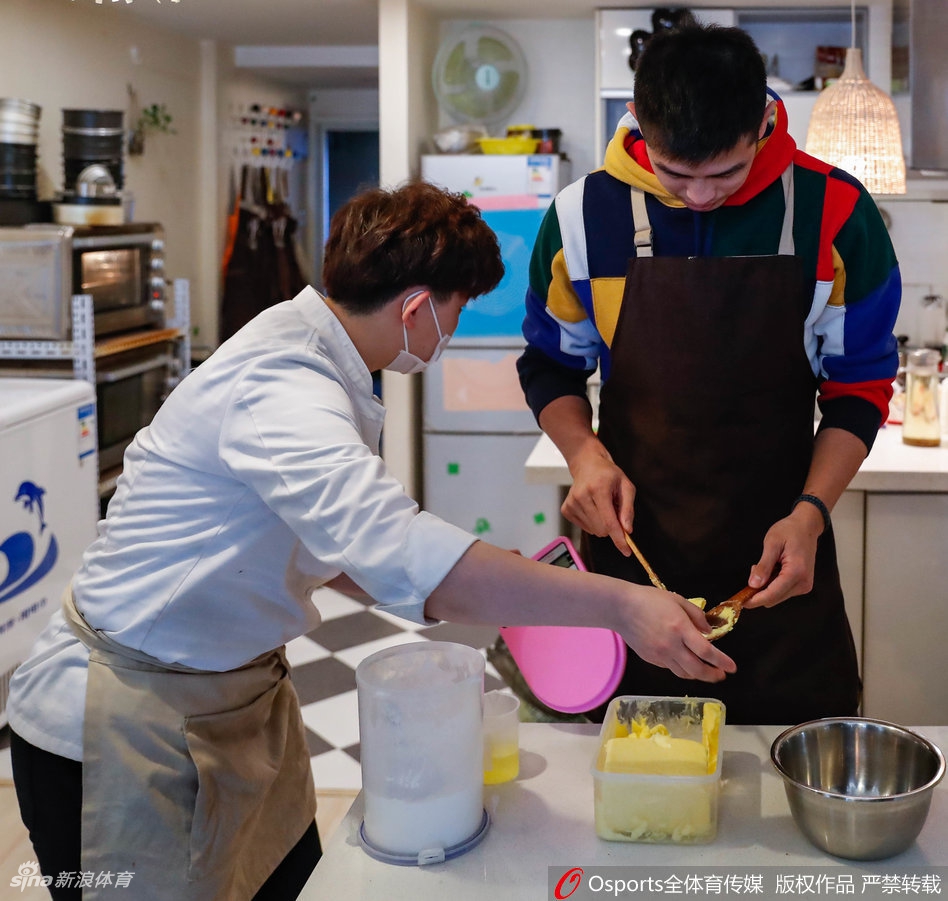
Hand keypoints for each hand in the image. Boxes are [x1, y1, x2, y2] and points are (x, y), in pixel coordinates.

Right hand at [561, 441, 636, 555]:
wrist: (587, 464)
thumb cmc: (609, 475)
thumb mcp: (626, 486)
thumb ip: (628, 509)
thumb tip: (627, 530)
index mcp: (599, 489)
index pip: (609, 521)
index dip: (619, 539)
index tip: (626, 551)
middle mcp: (582, 496)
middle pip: (602, 529)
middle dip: (612, 526)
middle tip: (614, 510)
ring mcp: (571, 503)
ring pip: (594, 530)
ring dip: (602, 523)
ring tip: (602, 506)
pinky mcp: (566, 509)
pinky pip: (585, 528)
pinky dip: (592, 522)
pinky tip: (592, 508)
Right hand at [615, 584, 736, 681]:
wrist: (621, 608)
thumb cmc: (649, 599)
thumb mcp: (677, 600)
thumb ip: (696, 615)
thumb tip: (708, 631)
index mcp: (680, 629)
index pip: (706, 651)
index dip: (722, 661)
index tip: (732, 668)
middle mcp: (671, 646)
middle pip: (697, 669)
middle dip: (713, 675)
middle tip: (721, 675)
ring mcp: (660, 655)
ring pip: (683, 673)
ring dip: (698, 675)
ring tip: (706, 672)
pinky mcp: (650, 659)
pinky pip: (670, 667)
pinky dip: (681, 667)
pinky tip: (684, 661)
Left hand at [743, 504, 821, 607]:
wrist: (806, 527)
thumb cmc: (790, 531)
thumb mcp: (772, 544)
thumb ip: (763, 566)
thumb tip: (753, 584)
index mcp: (796, 572)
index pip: (772, 594)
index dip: (755, 599)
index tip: (740, 602)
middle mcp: (803, 582)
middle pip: (774, 598)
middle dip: (759, 590)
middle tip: (753, 570)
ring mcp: (804, 585)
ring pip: (777, 596)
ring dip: (766, 586)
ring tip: (766, 565)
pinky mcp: (802, 584)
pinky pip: (782, 591)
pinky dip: (773, 584)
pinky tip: (772, 569)